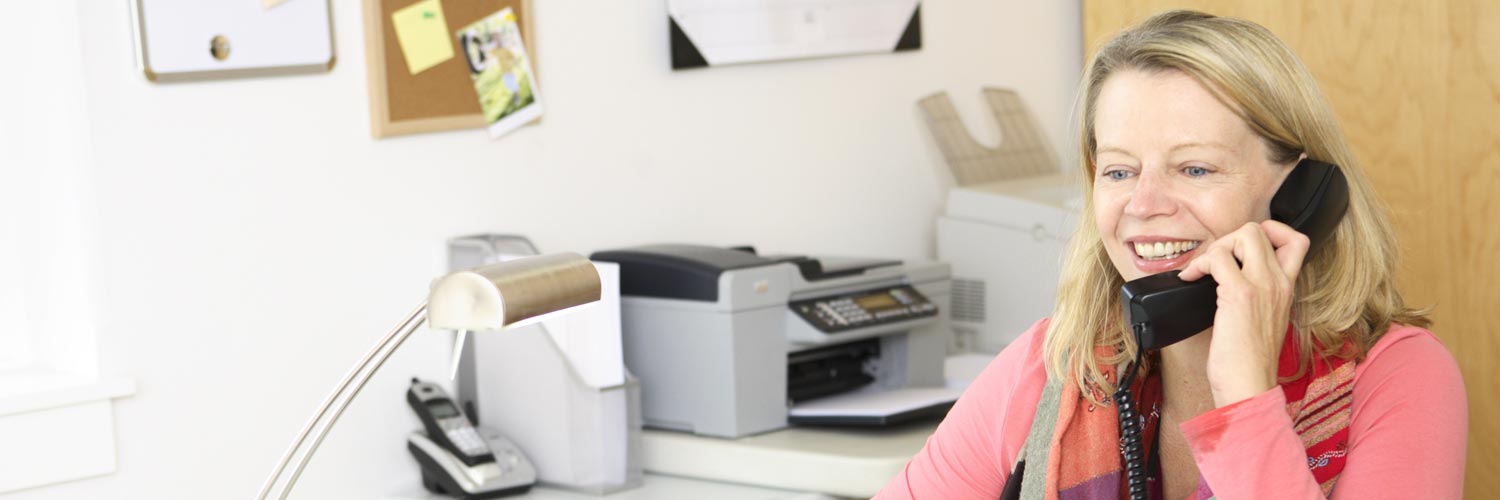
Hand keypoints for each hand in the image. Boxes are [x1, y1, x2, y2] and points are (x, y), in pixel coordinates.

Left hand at [1178, 220, 1309, 406]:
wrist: (1249, 385)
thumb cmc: (1249, 361)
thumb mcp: (1264, 320)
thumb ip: (1258, 295)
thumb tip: (1228, 278)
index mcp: (1287, 288)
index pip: (1295, 240)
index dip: (1268, 234)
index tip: (1241, 252)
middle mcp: (1279, 282)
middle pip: (1263, 229)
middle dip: (1232, 238)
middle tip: (1215, 262)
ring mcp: (1262, 285)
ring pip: (1244, 234)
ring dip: (1215, 248)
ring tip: (1203, 271)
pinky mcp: (1239, 294)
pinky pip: (1217, 257)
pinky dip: (1199, 263)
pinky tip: (1189, 279)